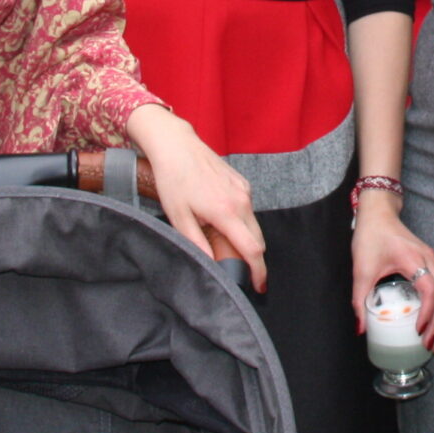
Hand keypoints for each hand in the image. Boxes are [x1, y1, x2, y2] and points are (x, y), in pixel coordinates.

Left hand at [128, 105, 268, 291]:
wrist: (176, 146)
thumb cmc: (173, 180)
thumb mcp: (178, 217)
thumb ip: (196, 244)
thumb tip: (210, 265)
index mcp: (226, 212)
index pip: (252, 249)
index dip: (258, 271)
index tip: (259, 286)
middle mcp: (241, 201)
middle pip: (258, 240)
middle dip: (253, 258)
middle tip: (237, 269)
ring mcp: (244, 190)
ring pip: (254, 225)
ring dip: (246, 240)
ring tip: (224, 244)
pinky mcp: (242, 183)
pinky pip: (248, 210)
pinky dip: (242, 222)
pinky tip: (222, 221)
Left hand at [351, 193, 433, 353]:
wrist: (377, 214)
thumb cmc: (370, 236)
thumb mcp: (361, 269)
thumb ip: (360, 300)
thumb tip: (361, 329)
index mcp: (413, 259)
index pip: (430, 289)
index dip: (428, 312)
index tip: (419, 331)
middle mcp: (428, 259)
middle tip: (431, 346)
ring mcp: (431, 261)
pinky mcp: (428, 263)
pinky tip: (433, 324)